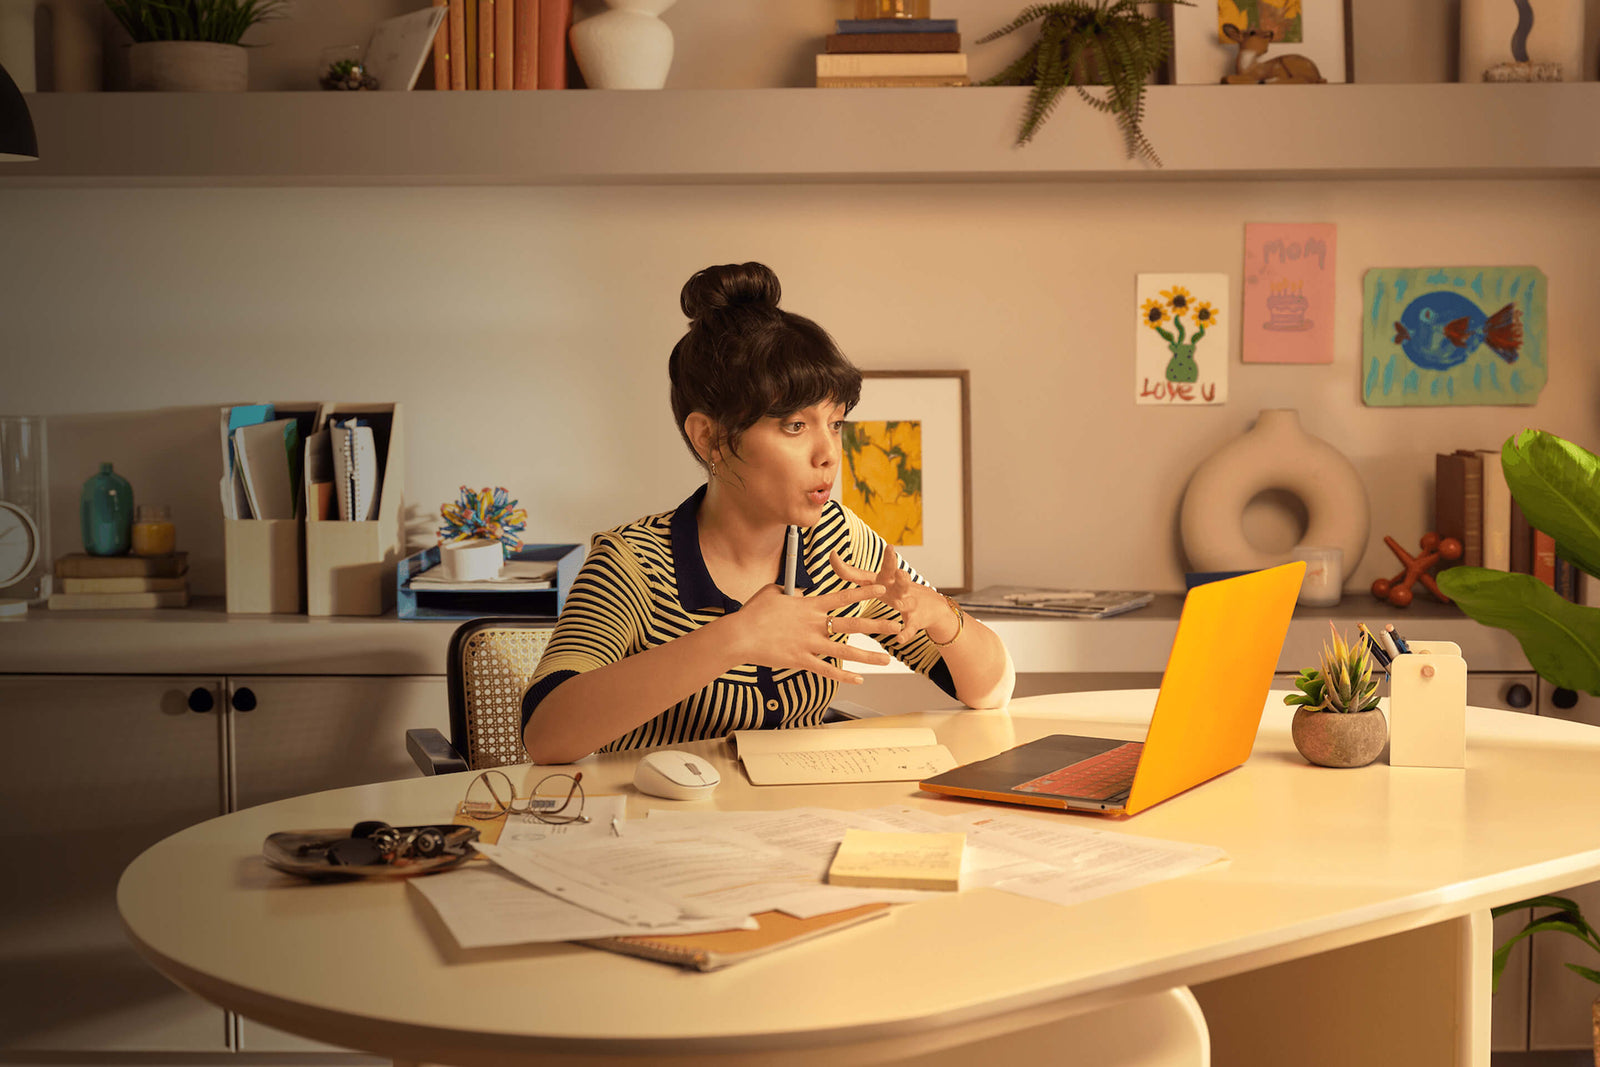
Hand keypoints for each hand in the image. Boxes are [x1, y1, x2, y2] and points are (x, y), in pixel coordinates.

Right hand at [725, 582, 901, 684]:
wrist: (740, 635)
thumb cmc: (753, 613)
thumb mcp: (772, 592)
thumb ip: (789, 591)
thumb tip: (794, 590)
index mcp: (809, 605)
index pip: (842, 597)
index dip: (864, 592)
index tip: (882, 588)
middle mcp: (814, 624)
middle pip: (852, 624)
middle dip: (877, 626)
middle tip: (897, 626)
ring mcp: (810, 644)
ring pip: (845, 651)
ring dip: (868, 656)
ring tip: (887, 659)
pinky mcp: (802, 661)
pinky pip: (827, 670)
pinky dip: (843, 676)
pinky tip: (859, 680)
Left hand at [829, 546, 953, 644]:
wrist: (933, 608)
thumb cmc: (897, 593)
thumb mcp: (878, 582)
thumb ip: (855, 574)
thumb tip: (833, 558)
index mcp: (883, 580)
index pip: (861, 572)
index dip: (844, 566)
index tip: (832, 554)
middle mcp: (896, 587)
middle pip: (892, 572)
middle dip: (891, 561)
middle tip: (890, 548)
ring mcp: (908, 602)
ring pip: (905, 598)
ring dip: (902, 596)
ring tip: (899, 599)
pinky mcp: (917, 619)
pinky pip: (910, 627)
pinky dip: (905, 633)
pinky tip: (900, 638)